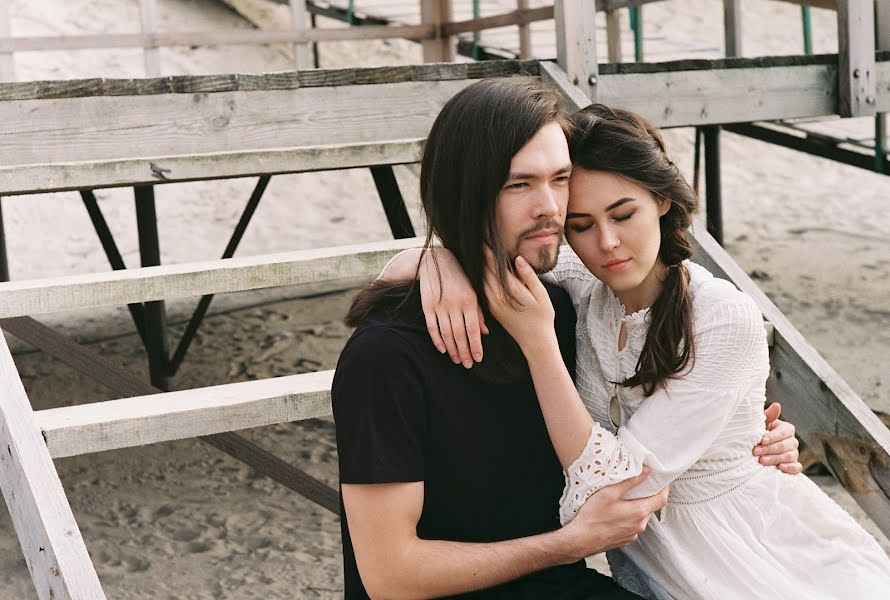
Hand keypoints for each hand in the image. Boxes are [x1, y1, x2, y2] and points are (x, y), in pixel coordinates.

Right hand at [419, 248, 488, 367]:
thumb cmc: (460, 278)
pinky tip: (442, 349)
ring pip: (446, 333)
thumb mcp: (473, 291)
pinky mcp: (427, 306)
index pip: (473, 329)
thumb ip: (479, 312)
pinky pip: (432, 327)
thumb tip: (485, 333)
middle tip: (468, 364)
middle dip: (464, 352)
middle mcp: (454, 304)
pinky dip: (437, 340)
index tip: (478, 359)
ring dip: (452, 349)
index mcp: (469, 300)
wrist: (437, 262)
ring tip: (457, 360)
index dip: (475, 346)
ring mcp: (440, 305)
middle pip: (460, 334)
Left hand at [482, 249, 555, 351]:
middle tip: (476, 240)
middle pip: (485, 272)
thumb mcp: (541, 295)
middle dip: (481, 256)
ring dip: (479, 266)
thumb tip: (518, 259)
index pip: (495, 266)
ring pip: (481, 281)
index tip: (483, 238)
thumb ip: (529, 277)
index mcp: (510, 292)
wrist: (535, 342)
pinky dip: (481, 279)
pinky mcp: (492, 310)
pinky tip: (480, 270)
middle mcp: (498, 298)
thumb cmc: (543, 317)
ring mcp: (493, 305)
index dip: (488, 252)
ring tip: (476, 251)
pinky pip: (483, 290)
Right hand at [562, 468, 668, 558]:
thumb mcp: (609, 493)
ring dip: (638, 507)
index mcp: (638, 512)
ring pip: (642, 517)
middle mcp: (639, 525)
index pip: (661, 500)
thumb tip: (646, 472)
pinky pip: (633, 526)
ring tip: (624, 499)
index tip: (662, 481)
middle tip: (640, 486)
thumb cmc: (592, 517)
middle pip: (651, 508)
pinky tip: (617, 513)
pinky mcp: (625, 540)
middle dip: (648, 496)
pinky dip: (630, 517)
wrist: (580, 539)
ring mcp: (632, 534)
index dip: (664, 489)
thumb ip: (630, 481)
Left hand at [753, 403, 801, 473]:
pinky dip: (790, 468)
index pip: (784, 432)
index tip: (762, 440)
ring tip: (761, 460)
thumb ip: (769, 416)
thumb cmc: (759, 433)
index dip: (773, 436)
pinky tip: (780, 468)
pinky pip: (797, 467)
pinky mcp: (794, 464)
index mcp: (786, 429)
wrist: (757, 448)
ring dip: (775, 459)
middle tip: (756, 451)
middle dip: (770, 449)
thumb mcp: (761, 424)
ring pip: (789, 456)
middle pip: (785, 445)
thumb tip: (777, 405)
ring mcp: (794, 453)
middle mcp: (792, 440)